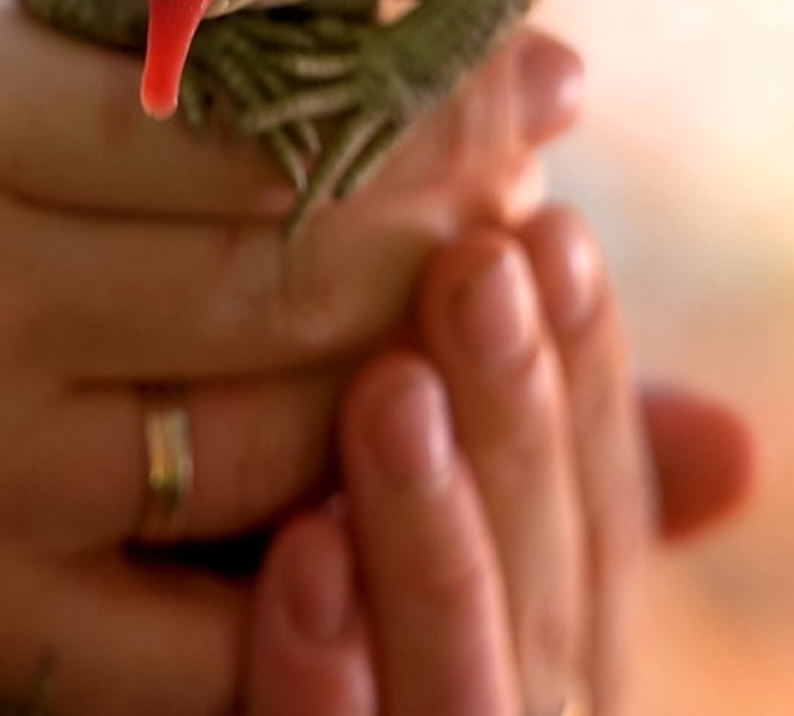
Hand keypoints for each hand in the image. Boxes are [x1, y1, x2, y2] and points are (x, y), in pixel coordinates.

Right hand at [0, 0, 579, 711]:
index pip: (252, 112)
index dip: (426, 100)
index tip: (533, 80)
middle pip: (292, 279)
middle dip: (446, 236)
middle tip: (525, 199)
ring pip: (270, 450)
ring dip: (402, 391)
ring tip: (464, 326)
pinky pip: (182, 648)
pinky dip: (303, 593)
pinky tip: (363, 515)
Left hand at [247, 208, 755, 715]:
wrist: (166, 712)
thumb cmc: (303, 597)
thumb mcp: (431, 529)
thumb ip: (542, 481)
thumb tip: (735, 435)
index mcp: (547, 647)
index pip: (596, 521)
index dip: (584, 380)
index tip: (552, 235)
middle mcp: (510, 706)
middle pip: (537, 588)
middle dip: (517, 422)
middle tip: (480, 265)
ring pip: (458, 680)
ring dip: (431, 530)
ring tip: (395, 384)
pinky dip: (318, 681)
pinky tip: (303, 554)